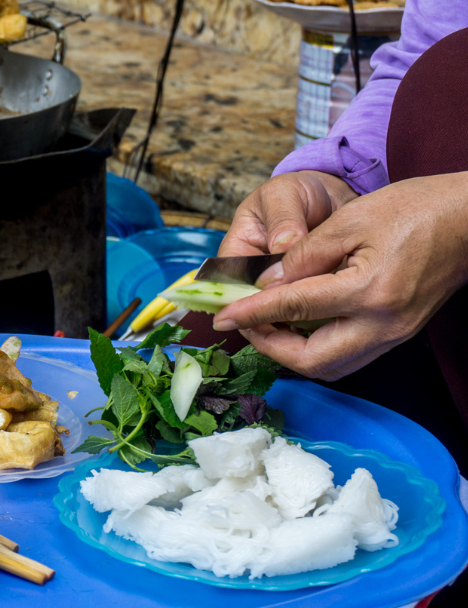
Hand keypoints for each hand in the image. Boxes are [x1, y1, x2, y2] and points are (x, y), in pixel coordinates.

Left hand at [212, 172, 467, 379]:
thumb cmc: (414, 209)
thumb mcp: (349, 219)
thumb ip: (302, 256)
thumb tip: (265, 285)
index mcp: (369, 291)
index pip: (294, 308)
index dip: (252, 313)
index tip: (223, 315)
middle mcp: (382, 324)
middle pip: (311, 362)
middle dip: (271, 347)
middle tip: (246, 323)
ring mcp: (394, 335)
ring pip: (330, 367)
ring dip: (292, 354)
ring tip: (268, 325)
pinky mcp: (398, 335)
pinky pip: (348, 358)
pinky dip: (316, 349)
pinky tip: (299, 327)